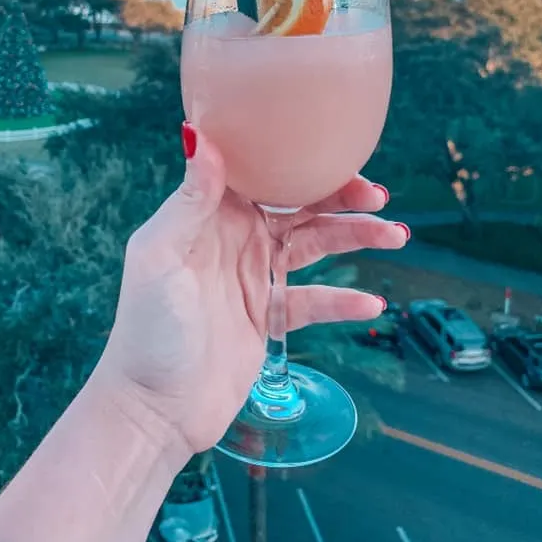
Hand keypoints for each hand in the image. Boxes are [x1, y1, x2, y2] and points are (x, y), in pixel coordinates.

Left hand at [99, 125, 407, 455]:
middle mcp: (234, 238)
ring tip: (394, 236)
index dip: (300, 162)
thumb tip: (199, 134)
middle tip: (378, 197)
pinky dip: (342, 300)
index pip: (261, 175)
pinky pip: (312, 300)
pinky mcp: (267, 316)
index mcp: (209, 215)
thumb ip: (190, 199)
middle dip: (338, 198)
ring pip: (312, 246)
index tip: (340, 159)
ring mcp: (253, 277)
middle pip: (296, 207)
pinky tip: (371, 303)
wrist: (155, 407)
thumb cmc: (147, 327)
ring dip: (353, 239)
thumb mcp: (161, 256)